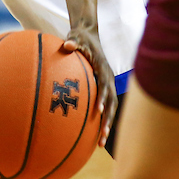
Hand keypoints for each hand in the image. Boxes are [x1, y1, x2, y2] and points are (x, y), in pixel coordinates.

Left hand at [62, 24, 117, 145]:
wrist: (89, 35)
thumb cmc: (81, 37)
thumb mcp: (76, 36)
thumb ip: (72, 42)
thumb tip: (66, 45)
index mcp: (103, 68)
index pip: (105, 84)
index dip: (103, 97)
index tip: (98, 110)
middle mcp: (109, 78)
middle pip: (112, 102)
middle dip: (108, 119)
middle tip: (102, 135)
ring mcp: (108, 85)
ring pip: (111, 108)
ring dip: (107, 124)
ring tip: (100, 144)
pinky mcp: (104, 88)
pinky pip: (105, 106)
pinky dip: (102, 120)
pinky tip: (94, 135)